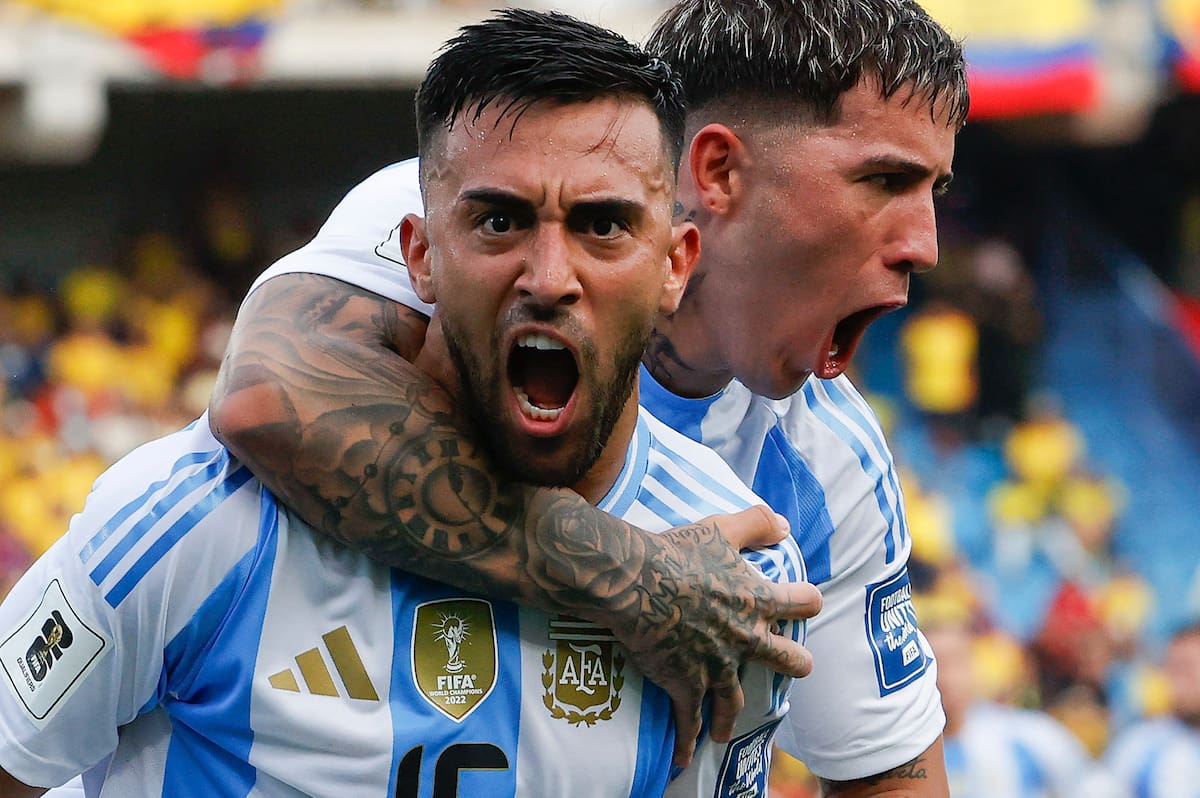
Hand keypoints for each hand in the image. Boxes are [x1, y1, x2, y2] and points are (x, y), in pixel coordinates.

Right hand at [614, 506, 821, 766]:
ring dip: (731, 716)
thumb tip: (784, 524)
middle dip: (793, 663)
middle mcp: (744, 638)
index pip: (802, 601)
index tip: (807, 602)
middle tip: (797, 666)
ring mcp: (716, 665)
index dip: (806, 599)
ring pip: (734, 700)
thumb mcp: (721, 528)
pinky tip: (683, 759)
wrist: (636, 582)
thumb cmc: (676, 551)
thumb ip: (755, 523)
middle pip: (786, 658)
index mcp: (756, 600)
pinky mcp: (686, 684)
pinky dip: (686, 742)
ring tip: (728, 731)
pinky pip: (690, 720)